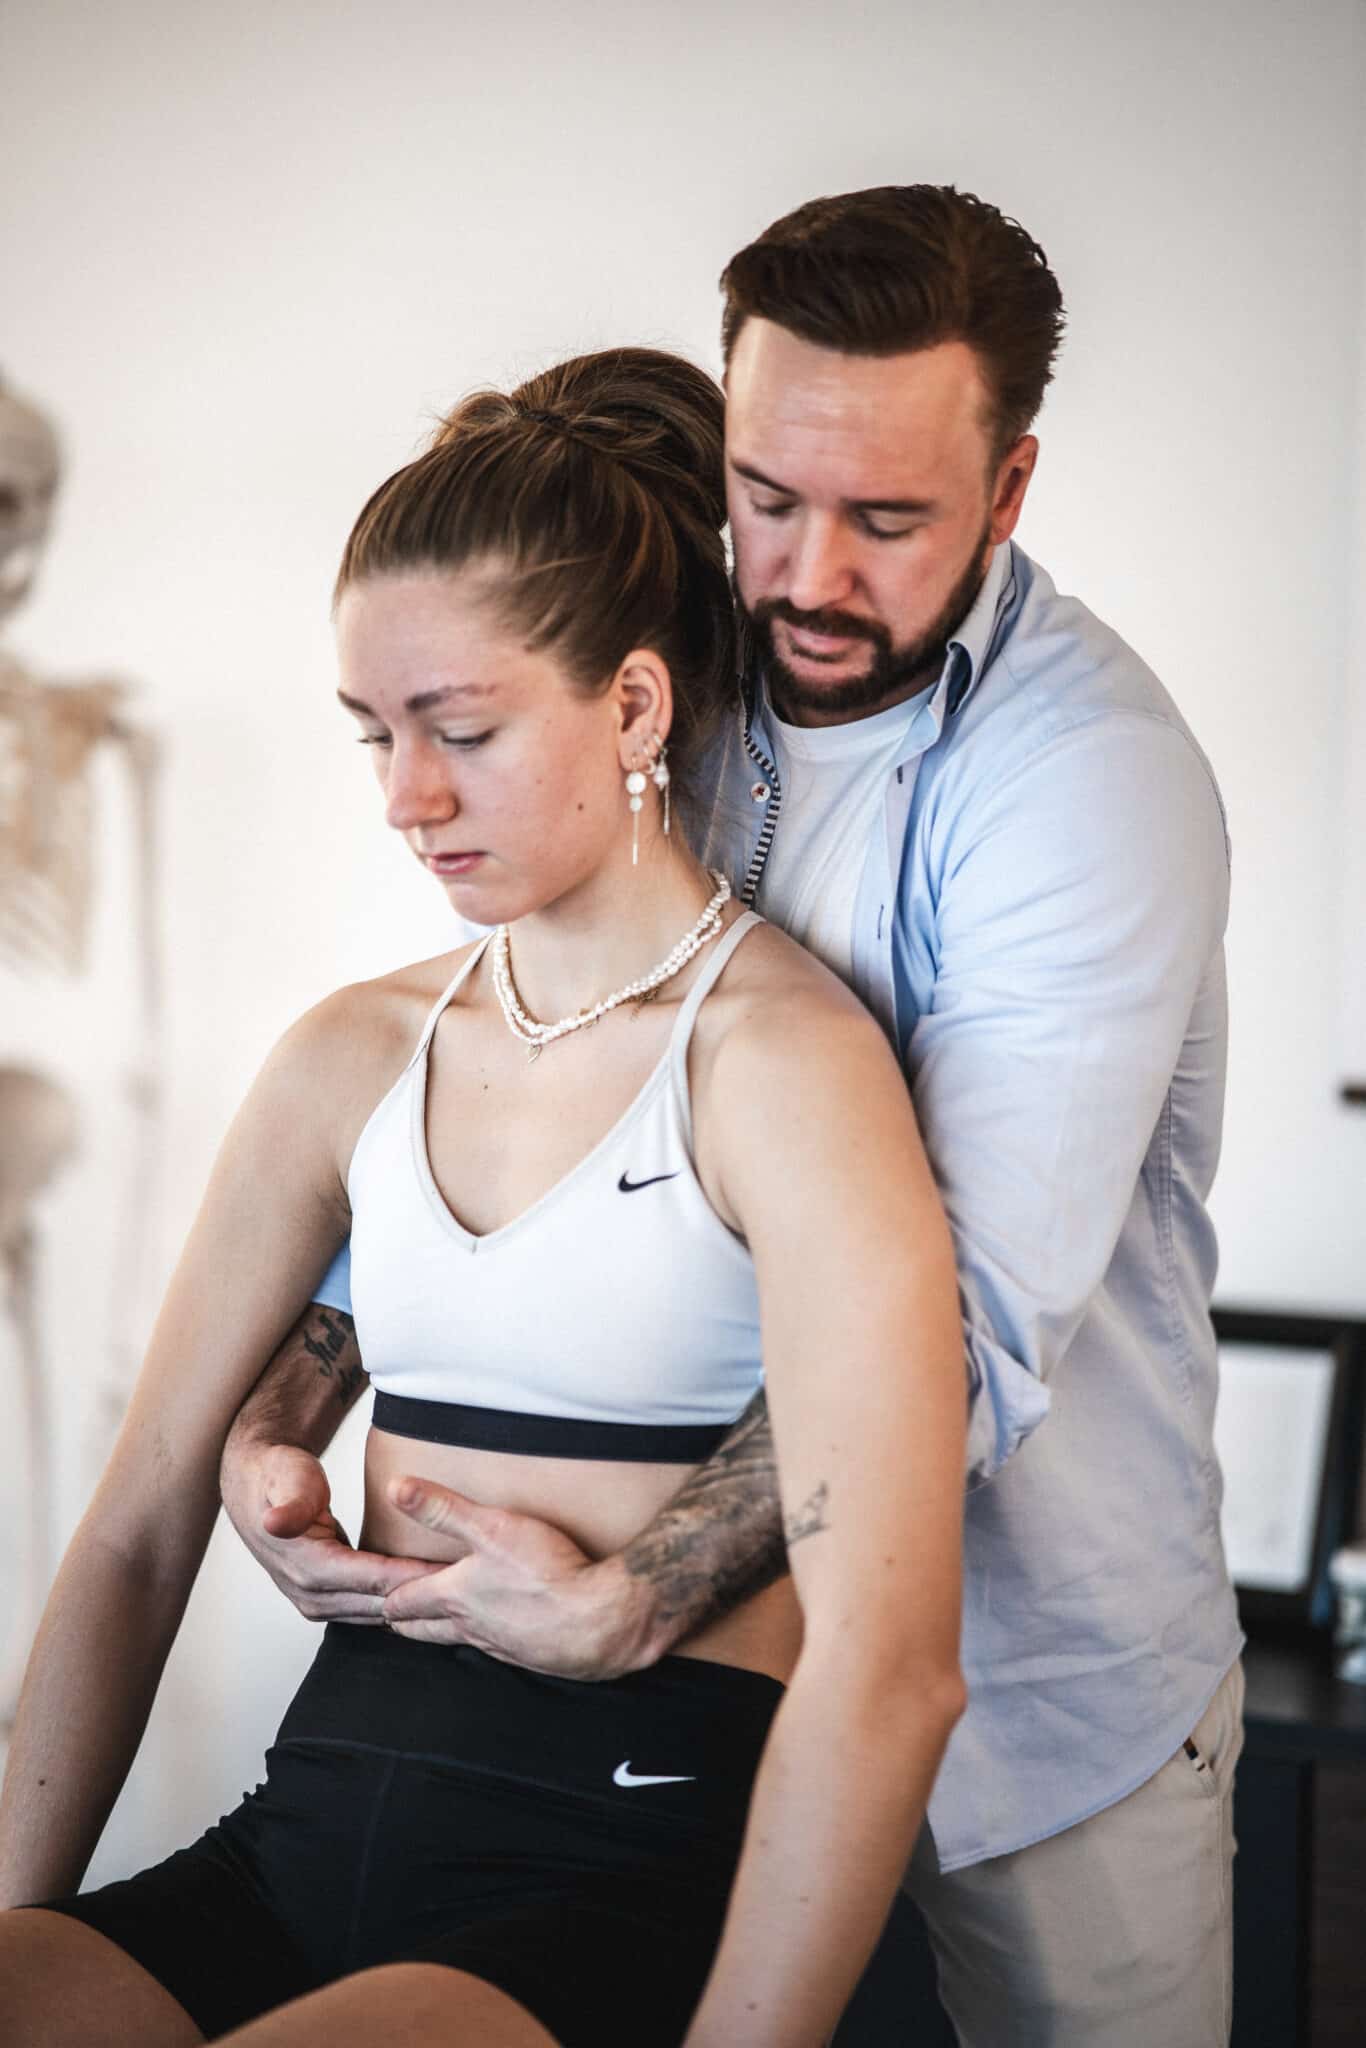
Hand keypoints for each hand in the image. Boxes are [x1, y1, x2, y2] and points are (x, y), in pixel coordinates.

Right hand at [220, 1438, 439, 1623]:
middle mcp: (311, 1595)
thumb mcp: (287, 1479)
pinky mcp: (328, 1600)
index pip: (373, 1580)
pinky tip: (432, 1593)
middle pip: (381, 1603)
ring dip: (415, 1604)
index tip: (453, 1571)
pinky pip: (370, 1607)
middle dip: (424, 1597)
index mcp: (307, 1569)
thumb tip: (276, 1522)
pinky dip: (399, 1601)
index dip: (414, 1577)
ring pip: (379, 1612)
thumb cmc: (279, 1475)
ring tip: (461, 1592)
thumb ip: (291, 1504)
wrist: (257, 1486)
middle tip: (472, 1584)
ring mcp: (318, 1603)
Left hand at [382, 1475, 654, 1678]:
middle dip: (406, 1622)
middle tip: (392, 1618)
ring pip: (461, 1642)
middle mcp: (474, 1627)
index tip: (377, 1595)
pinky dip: (488, 1641)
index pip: (407, 1601)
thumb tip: (396, 1488)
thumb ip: (442, 1508)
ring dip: (444, 1634)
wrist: (601, 1620)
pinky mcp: (533, 1656)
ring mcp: (502, 1646)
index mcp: (457, 1597)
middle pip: (426, 1630)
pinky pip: (499, 1651)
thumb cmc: (547, 1574)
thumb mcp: (491, 1527)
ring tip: (437, 1627)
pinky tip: (499, 1635)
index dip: (389, 1596)